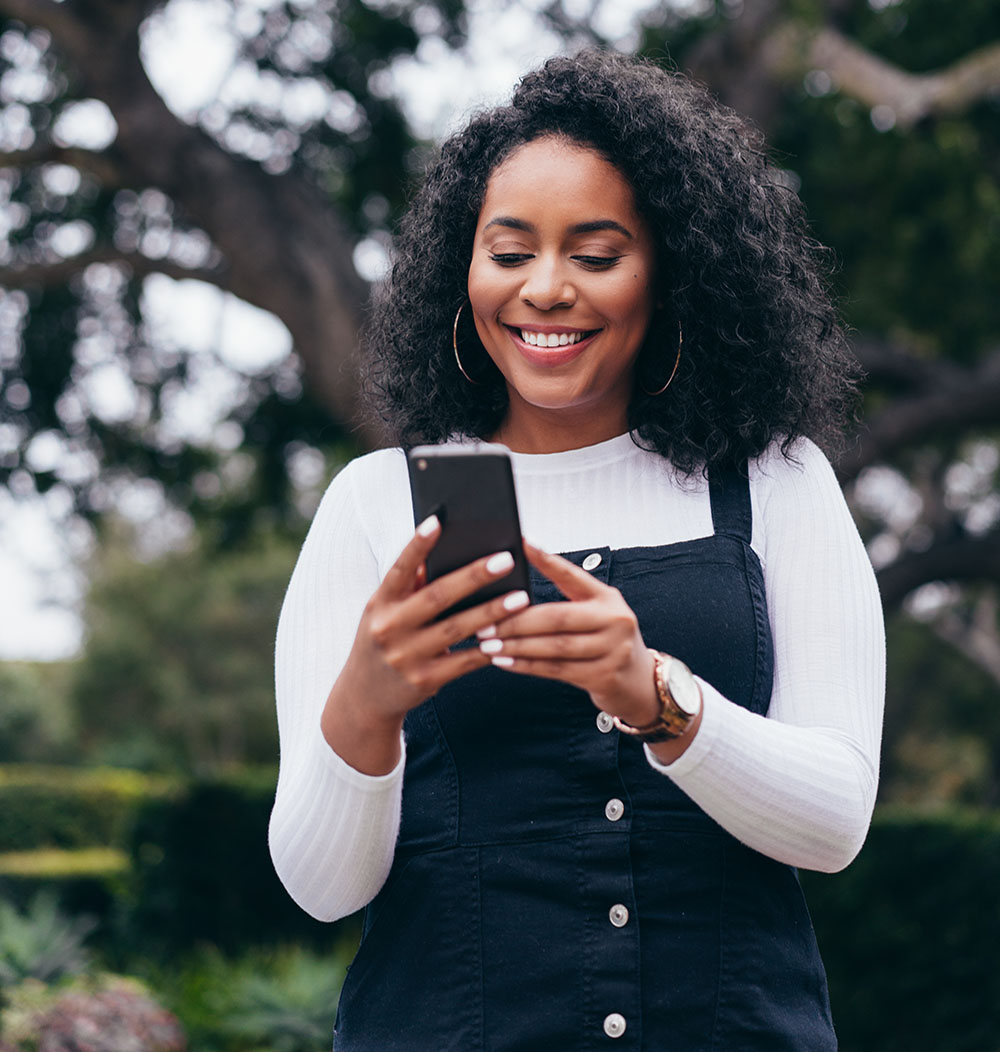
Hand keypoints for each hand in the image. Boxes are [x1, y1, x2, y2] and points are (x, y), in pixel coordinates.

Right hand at [321, 516, 529, 773]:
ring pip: (456, 629)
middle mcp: (388, 628)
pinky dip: (487, 648)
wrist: (363, 697)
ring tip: (521, 597)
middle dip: (473, 576)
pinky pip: (464, 662)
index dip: (417, 545)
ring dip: (491, 612)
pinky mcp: (424, 681)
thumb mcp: (385, 611)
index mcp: (379, 603)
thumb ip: (410, 584)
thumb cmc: (384, 640)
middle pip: (436, 597)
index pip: (398, 568)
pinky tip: (511, 635)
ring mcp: (406, 657)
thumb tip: (441, 548)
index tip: (437, 521)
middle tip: (506, 559)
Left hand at [477, 541, 660, 727]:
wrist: (638, 681)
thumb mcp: (596, 613)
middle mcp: (614, 620)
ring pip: (554, 646)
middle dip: (516, 621)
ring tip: (487, 644)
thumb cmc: (605, 641)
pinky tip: (504, 662)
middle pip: (557, 617)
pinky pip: (556, 669)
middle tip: (485, 622)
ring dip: (516, 646)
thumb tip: (514, 588)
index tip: (522, 545)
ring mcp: (612, 650)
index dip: (547, 560)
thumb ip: (566, 600)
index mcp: (607, 597)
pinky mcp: (603, 677)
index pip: (572, 575)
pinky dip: (526, 666)